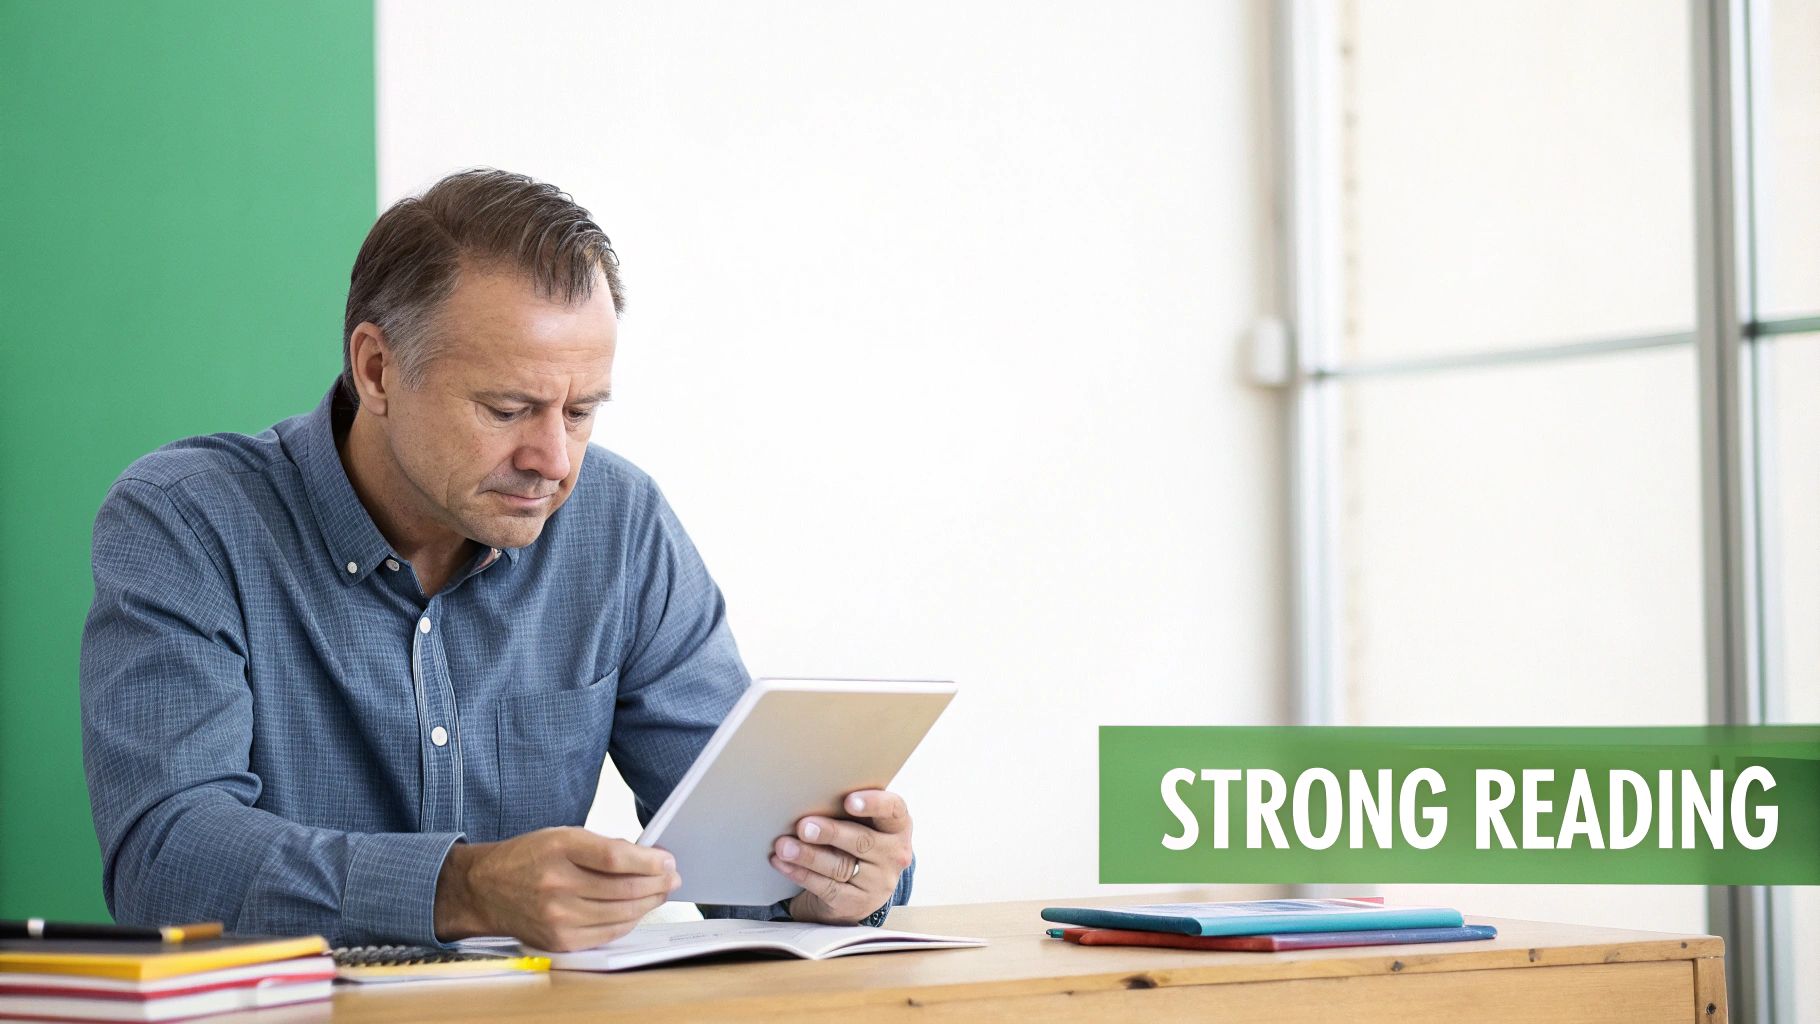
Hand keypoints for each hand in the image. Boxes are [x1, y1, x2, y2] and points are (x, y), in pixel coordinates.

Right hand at [433, 827, 679, 950]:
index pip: (614, 858)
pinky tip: (636, 911)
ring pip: (620, 914)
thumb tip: (650, 858)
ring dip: (648, 904)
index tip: (668, 860)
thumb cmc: (529, 857)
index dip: (649, 862)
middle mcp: (556, 884)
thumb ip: (604, 846)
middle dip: (657, 884)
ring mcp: (557, 917)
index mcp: (559, 849)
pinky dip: (628, 922)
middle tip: (672, 878)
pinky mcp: (559, 940)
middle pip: (623, 889)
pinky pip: (607, 934)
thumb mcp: (563, 836)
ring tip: (660, 893)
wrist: (484, 889)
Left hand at [771, 789, 912, 924]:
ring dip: (808, 855)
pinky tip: (783, 863)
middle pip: (862, 841)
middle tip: (803, 826)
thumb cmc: (855, 843)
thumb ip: (847, 810)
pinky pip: (827, 887)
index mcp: (897, 827)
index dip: (874, 803)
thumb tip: (810, 797)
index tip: (849, 801)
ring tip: (784, 846)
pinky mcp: (856, 903)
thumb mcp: (862, 824)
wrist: (858, 890)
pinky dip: (801, 874)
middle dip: (830, 832)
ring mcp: (877, 882)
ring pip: (841, 866)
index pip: (893, 809)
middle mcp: (893, 854)